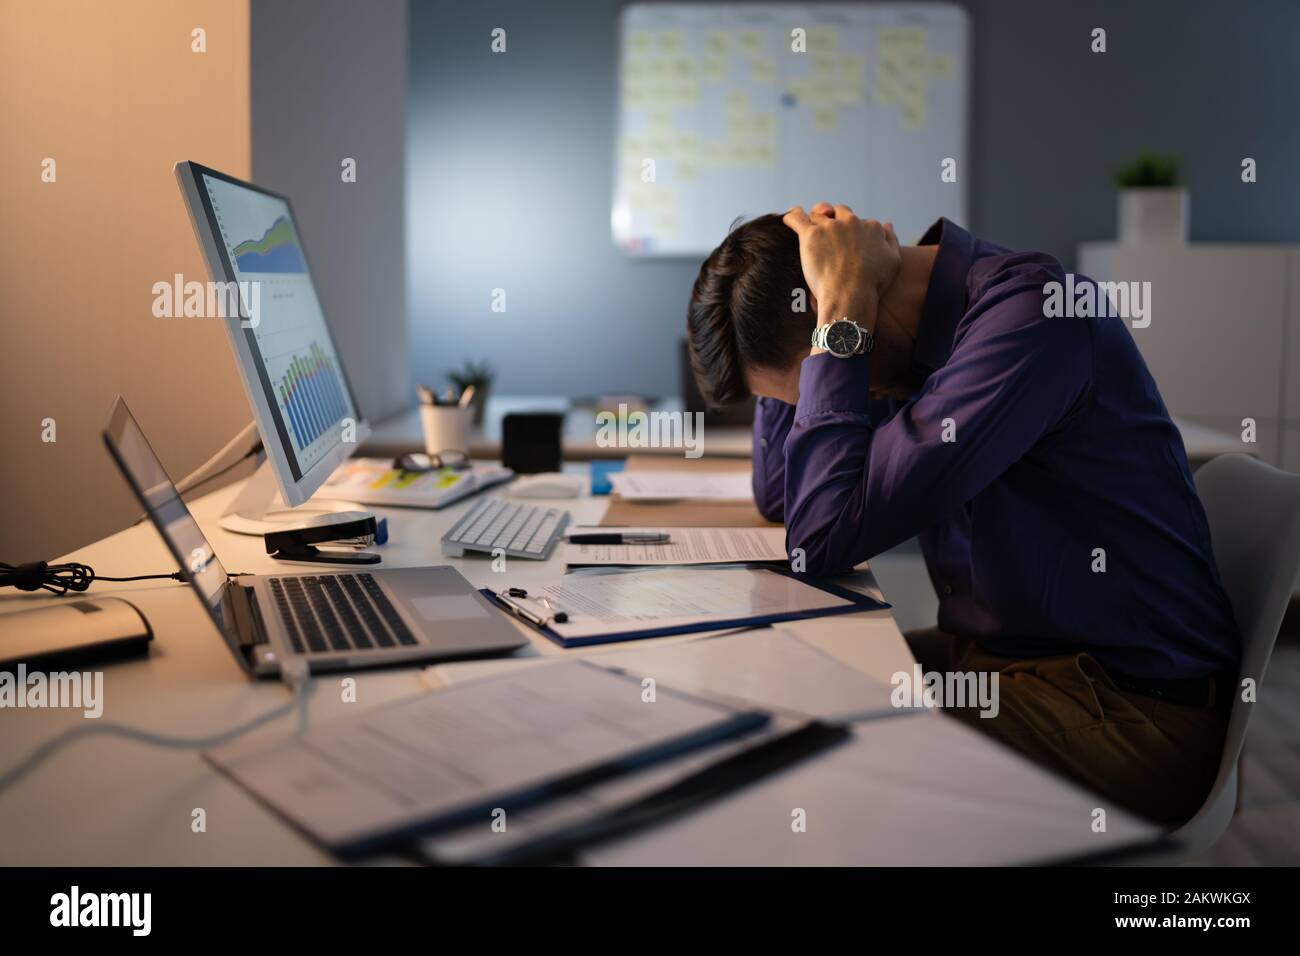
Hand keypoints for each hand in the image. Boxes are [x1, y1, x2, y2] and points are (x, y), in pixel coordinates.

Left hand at [783, 203, 900, 336]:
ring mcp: (830, 227)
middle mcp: (851, 222)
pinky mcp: (810, 235)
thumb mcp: (893, 260)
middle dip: (834, 217)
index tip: (849, 242)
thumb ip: (891, 239)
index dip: (853, 230)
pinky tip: (789, 218)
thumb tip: (887, 224)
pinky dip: (793, 217)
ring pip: (819, 214)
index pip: (860, 221)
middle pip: (839, 212)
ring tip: (809, 224)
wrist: (851, 294)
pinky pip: (797, 219)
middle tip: (828, 232)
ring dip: (815, 219)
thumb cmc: (873, 283)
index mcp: (871, 227)